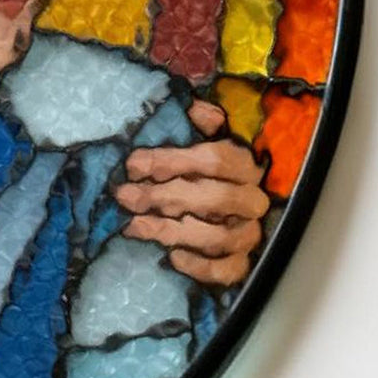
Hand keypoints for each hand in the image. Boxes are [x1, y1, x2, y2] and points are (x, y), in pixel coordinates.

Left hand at [116, 99, 268, 285]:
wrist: (226, 224)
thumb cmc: (206, 180)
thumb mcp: (205, 147)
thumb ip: (203, 127)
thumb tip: (191, 106)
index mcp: (245, 167)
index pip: (215, 159)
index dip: (173, 160)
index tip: (134, 165)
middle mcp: (251, 201)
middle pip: (215, 198)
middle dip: (164, 196)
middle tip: (125, 197)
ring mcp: (248, 235)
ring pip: (218, 236)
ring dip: (173, 231)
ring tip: (136, 226)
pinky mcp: (240, 265)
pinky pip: (225, 270)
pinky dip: (199, 266)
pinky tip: (172, 258)